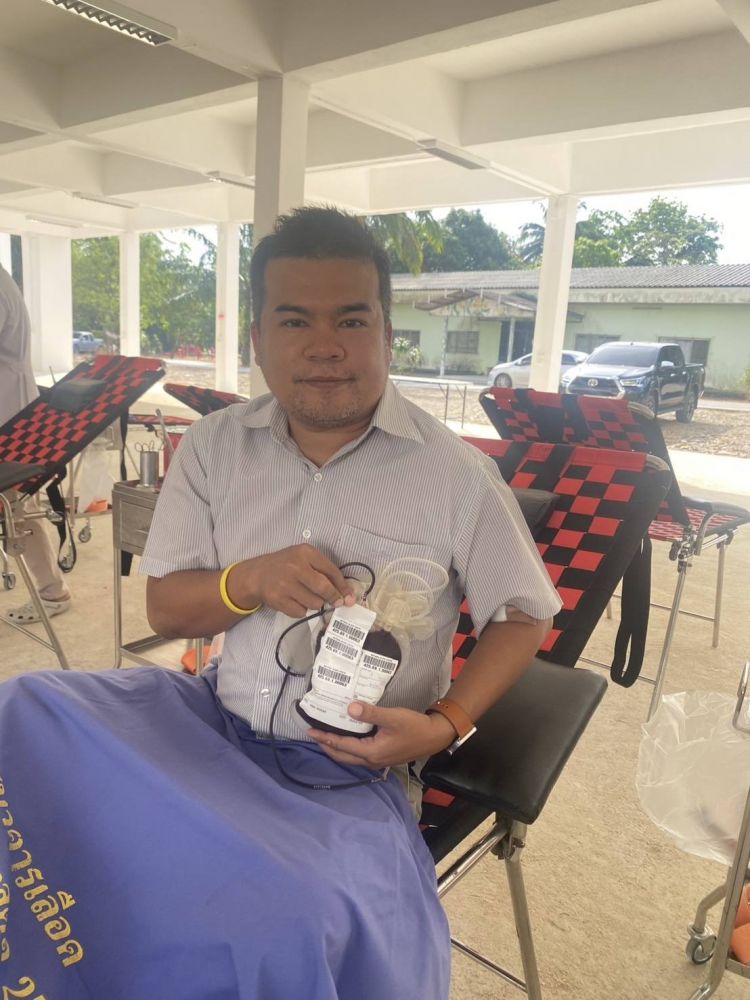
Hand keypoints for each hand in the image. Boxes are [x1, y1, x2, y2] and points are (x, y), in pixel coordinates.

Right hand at [232, 544, 355, 617]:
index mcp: (305, 552)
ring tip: (307, 596)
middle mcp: (295, 567)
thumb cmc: (286, 565)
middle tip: (338, 603)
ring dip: (316, 604)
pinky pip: (300, 612)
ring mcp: (285, 584)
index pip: (331, 571)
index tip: (350, 597)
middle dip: (334, 598)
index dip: (343, 586)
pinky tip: (295, 601)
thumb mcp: (303, 558)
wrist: (257, 574)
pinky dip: (302, 610)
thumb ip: (323, 571)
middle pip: (324, 588)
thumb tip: (345, 594)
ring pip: (314, 603)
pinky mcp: (278, 600)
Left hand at [308, 701, 456, 768]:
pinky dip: (347, 748)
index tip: (310, 731)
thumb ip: (370, 713)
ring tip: (325, 737)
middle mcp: (371, 760)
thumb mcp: (392, 717)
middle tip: (313, 735)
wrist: (434, 737)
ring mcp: (377, 761)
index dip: (325, 738)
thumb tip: (349, 707)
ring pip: (350, 758)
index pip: (341, 746)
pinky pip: (358, 755)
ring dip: (336, 749)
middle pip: (342, 756)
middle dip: (326, 746)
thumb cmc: (414, 727)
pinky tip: (346, 739)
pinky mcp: (382, 757)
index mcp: (371, 752)